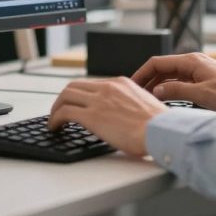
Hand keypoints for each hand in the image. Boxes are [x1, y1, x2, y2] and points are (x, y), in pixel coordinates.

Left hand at [48, 77, 167, 156]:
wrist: (162, 131)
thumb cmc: (159, 126)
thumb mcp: (144, 105)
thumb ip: (130, 105)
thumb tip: (123, 116)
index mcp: (121, 84)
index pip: (92, 84)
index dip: (80, 95)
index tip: (76, 105)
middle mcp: (108, 88)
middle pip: (74, 86)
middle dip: (63, 99)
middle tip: (59, 111)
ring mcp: (98, 100)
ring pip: (65, 96)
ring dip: (56, 108)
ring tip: (53, 121)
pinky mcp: (92, 116)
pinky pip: (64, 112)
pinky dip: (55, 119)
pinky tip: (55, 128)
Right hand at [132, 53, 215, 110]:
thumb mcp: (202, 94)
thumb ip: (177, 91)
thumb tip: (156, 90)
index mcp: (190, 61)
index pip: (157, 62)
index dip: (141, 73)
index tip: (131, 84)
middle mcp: (192, 63)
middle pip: (161, 69)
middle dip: (147, 80)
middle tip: (135, 94)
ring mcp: (197, 71)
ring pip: (170, 76)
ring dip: (158, 86)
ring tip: (146, 98)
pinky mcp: (202, 81)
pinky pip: (180, 83)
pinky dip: (169, 90)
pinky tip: (165, 100)